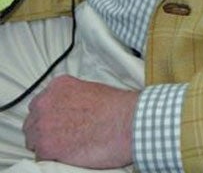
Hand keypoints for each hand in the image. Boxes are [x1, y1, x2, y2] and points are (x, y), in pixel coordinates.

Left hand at [23, 75, 137, 167]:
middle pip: (33, 121)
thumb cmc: (118, 107)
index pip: (41, 103)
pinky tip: (69, 154)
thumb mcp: (93, 89)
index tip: (61, 121)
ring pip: (33, 140)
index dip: (51, 115)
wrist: (128, 122)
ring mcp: (43, 124)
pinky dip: (53, 157)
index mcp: (58, 85)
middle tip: (64, 135)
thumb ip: (73, 96)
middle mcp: (45, 102)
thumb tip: (69, 108)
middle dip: (46, 129)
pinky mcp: (46, 147)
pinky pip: (40, 156)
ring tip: (68, 145)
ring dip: (47, 143)